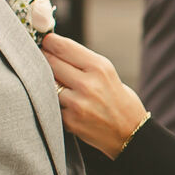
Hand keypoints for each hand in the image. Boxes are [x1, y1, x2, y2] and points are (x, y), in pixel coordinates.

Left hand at [41, 34, 147, 157]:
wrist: (130, 132)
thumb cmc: (118, 99)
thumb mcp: (107, 73)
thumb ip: (82, 61)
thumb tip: (53, 49)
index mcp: (99, 67)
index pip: (62, 47)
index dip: (48, 41)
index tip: (45, 41)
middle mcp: (88, 84)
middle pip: (50, 62)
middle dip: (44, 58)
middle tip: (43, 59)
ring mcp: (77, 104)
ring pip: (47, 83)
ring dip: (47, 82)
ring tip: (56, 83)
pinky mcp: (70, 120)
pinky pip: (51, 103)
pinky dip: (53, 101)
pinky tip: (64, 103)